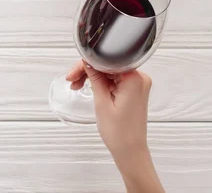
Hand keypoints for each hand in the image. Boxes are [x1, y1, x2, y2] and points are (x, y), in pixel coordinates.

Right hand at [66, 61, 164, 192]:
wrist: (131, 151)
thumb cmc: (119, 133)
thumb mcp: (102, 103)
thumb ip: (95, 78)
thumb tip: (87, 62)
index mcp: (134, 78)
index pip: (106, 60)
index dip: (87, 64)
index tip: (73, 73)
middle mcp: (139, 78)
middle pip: (108, 65)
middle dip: (88, 71)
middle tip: (72, 80)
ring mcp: (138, 84)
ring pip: (110, 72)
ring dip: (93, 77)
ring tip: (77, 86)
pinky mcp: (134, 90)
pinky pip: (116, 80)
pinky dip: (103, 83)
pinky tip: (90, 88)